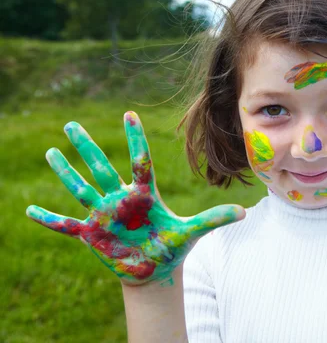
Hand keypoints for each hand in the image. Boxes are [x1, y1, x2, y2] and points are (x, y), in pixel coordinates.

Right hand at [26, 111, 244, 284]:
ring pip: (80, 188)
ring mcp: (103, 215)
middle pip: (101, 167)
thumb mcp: (192, 231)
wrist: (155, 269)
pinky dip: (47, 219)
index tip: (129, 112)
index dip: (135, 138)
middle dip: (86, 146)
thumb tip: (246, 211)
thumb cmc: (172, 247)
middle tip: (71, 124)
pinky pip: (64, 225)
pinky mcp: (91, 234)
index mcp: (144, 195)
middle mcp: (120, 199)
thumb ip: (215, 219)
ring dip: (65, 172)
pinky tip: (27, 210)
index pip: (139, 160)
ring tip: (52, 151)